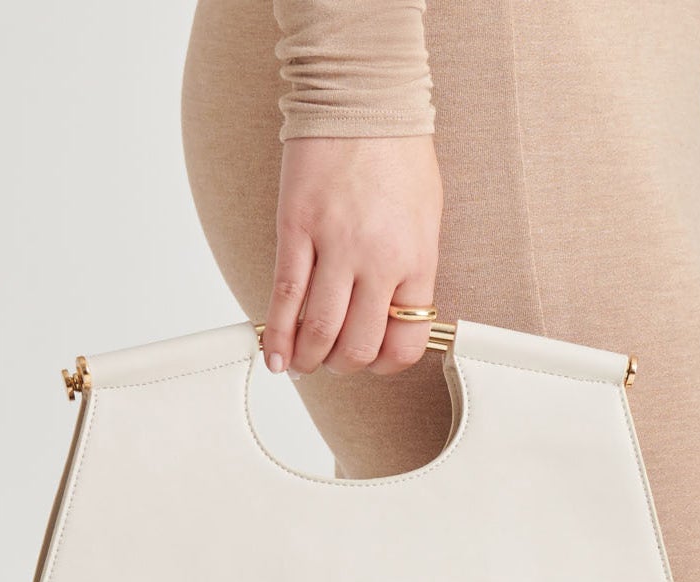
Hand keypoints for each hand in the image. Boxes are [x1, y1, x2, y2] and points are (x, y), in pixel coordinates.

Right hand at [262, 135, 441, 377]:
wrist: (363, 98)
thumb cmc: (397, 153)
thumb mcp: (425, 220)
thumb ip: (410, 271)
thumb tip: (391, 316)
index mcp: (416, 260)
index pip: (405, 342)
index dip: (385, 364)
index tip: (371, 362)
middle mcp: (378, 260)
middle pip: (357, 345)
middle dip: (342, 366)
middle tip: (331, 361)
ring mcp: (336, 245)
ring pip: (319, 330)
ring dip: (308, 357)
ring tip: (301, 362)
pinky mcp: (297, 229)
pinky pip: (285, 297)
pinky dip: (276, 334)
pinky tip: (274, 354)